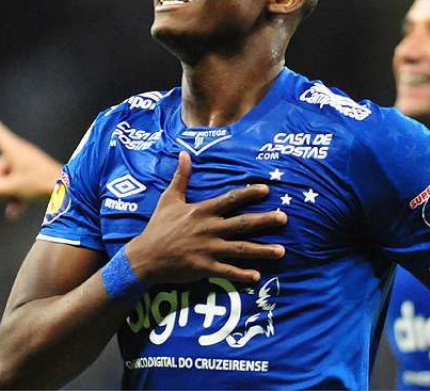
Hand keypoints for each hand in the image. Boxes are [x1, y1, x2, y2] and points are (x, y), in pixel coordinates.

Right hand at [0, 105, 62, 220]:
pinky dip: (15, 198)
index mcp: (13, 150)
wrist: (67, 189)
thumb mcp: (12, 187)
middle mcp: (18, 154)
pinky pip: (17, 185)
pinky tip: (13, 214)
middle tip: (14, 191)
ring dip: (8, 193)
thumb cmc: (39, 184)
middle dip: (0, 184)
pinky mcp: (32, 175)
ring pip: (7, 180)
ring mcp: (26, 165)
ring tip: (18, 203)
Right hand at [125, 151, 286, 284]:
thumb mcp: (168, 199)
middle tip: (284, 218)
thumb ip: (181, 177)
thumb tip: (184, 153)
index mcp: (202, 211)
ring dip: (262, 250)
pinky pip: (227, 271)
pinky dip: (242, 275)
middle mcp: (209, 229)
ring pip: (240, 249)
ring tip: (281, 251)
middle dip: (265, 221)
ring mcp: (208, 249)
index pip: (230, 199)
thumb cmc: (158, 227)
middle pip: (242, 224)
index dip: (249, 194)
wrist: (144, 257)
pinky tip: (257, 276)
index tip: (266, 190)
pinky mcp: (204, 267)